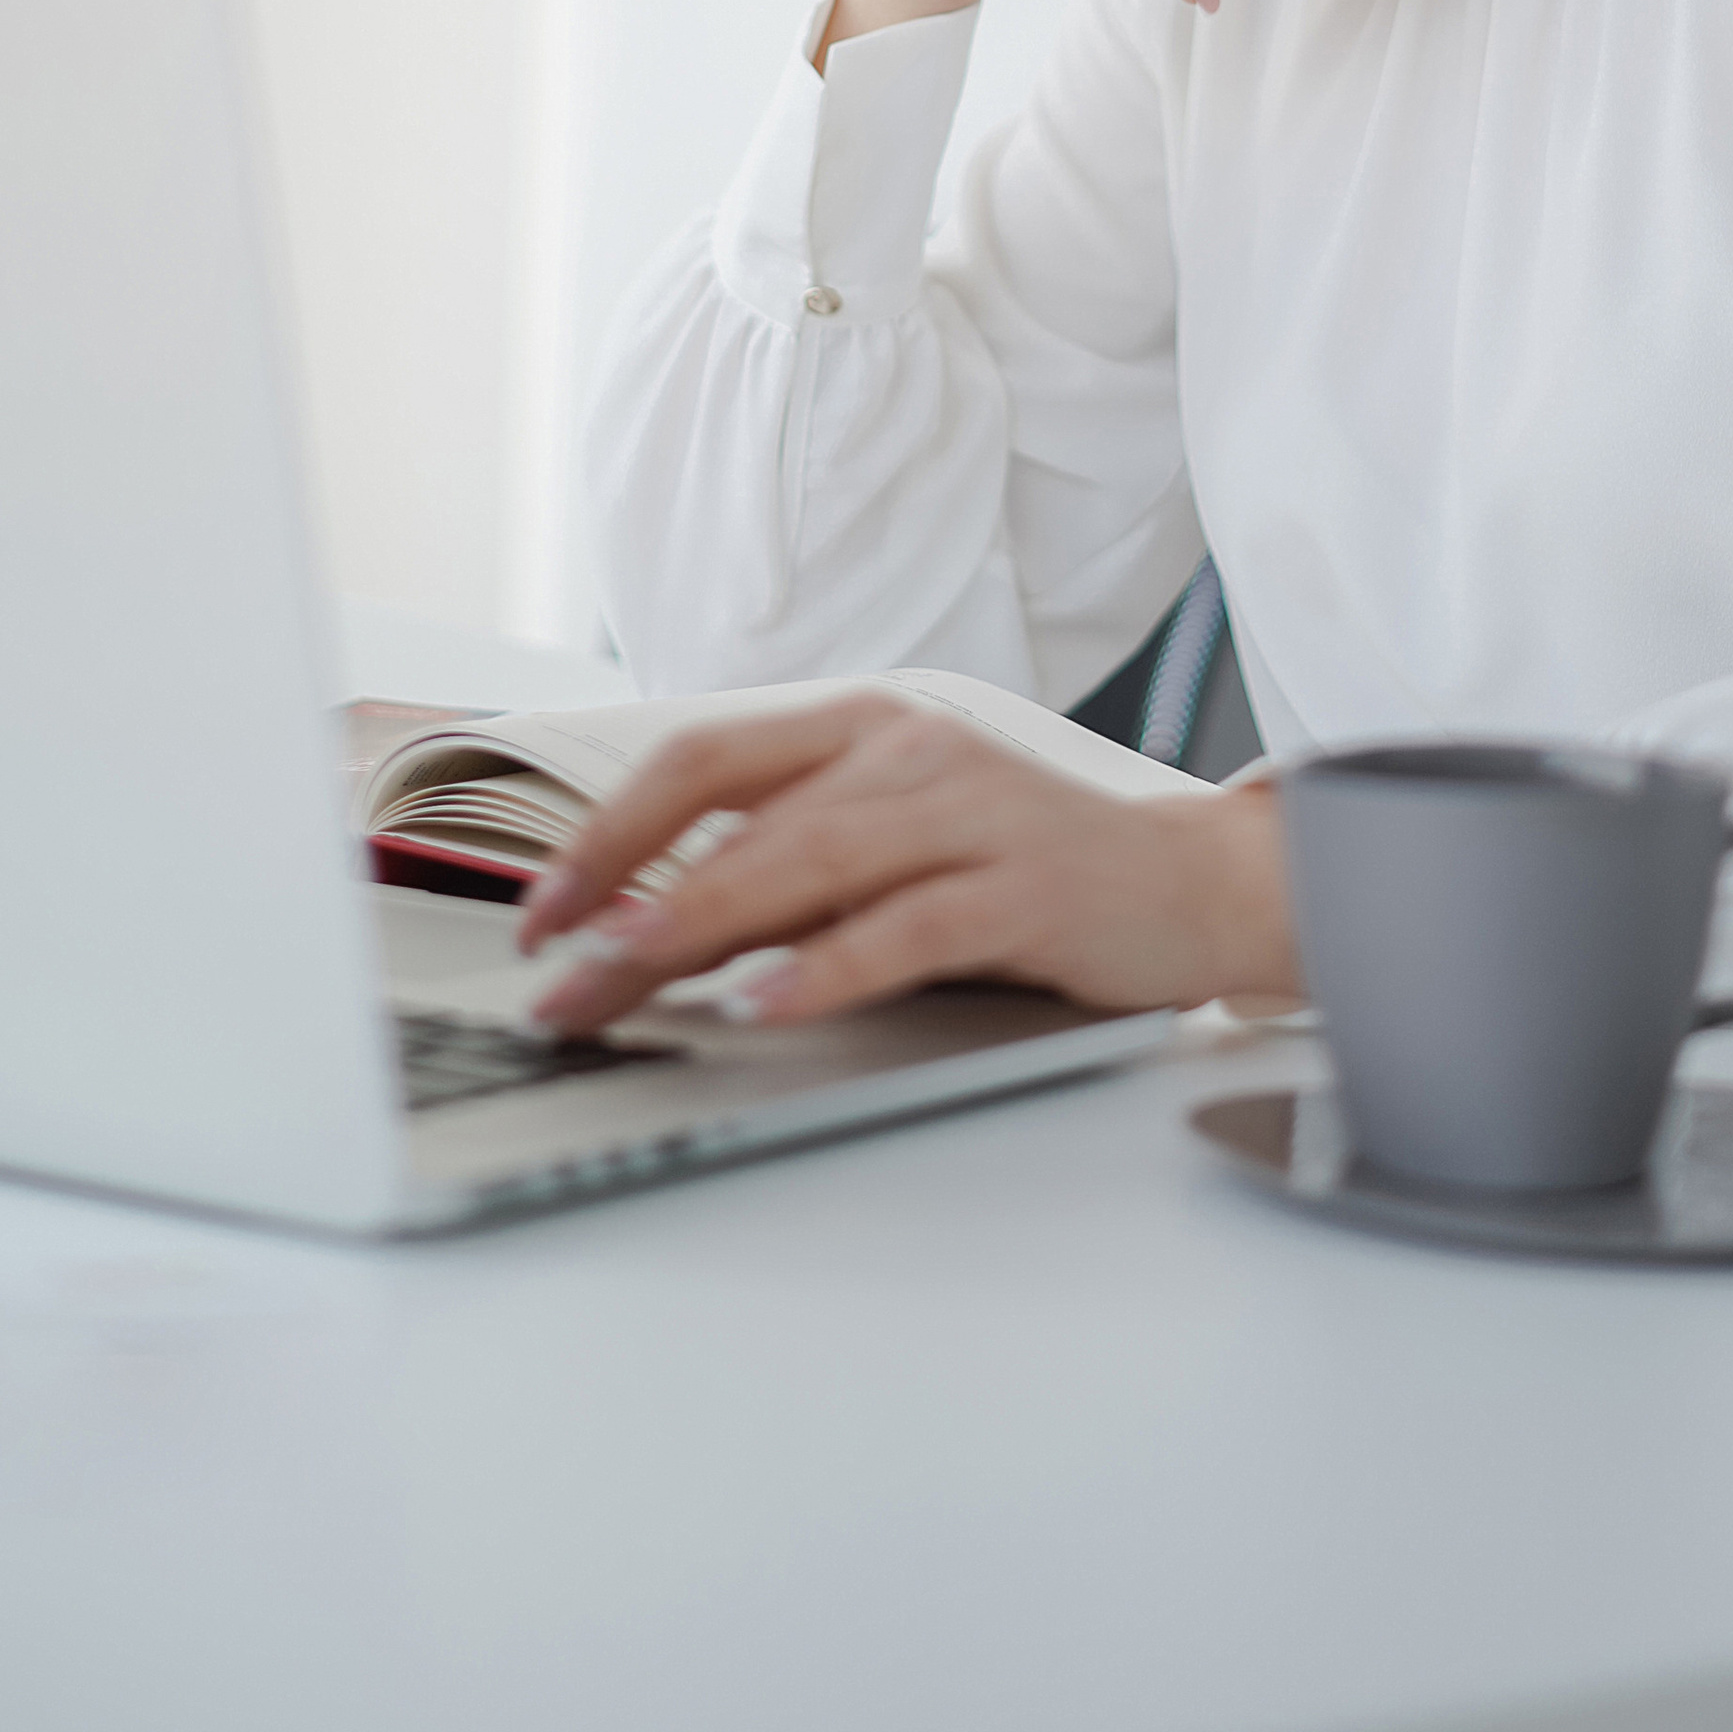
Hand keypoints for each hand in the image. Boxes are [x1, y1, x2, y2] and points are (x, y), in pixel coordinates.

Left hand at [514, 692, 1299, 1033]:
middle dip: (625, 902)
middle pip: (735, 821)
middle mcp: (907, 749)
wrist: (1190, 882)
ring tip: (620, 978)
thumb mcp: (888, 851)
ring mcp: (969, 809)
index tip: (542, 912)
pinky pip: (904, 925)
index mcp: (860, 727)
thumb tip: (640, 936)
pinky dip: (824, 968)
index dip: (609, 832)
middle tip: (551, 978)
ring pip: (804, 864)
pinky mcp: (1024, 884)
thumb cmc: (1017, 871)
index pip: (702, 760)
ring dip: (696, 930)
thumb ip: (784, 874)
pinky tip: (762, 1004)